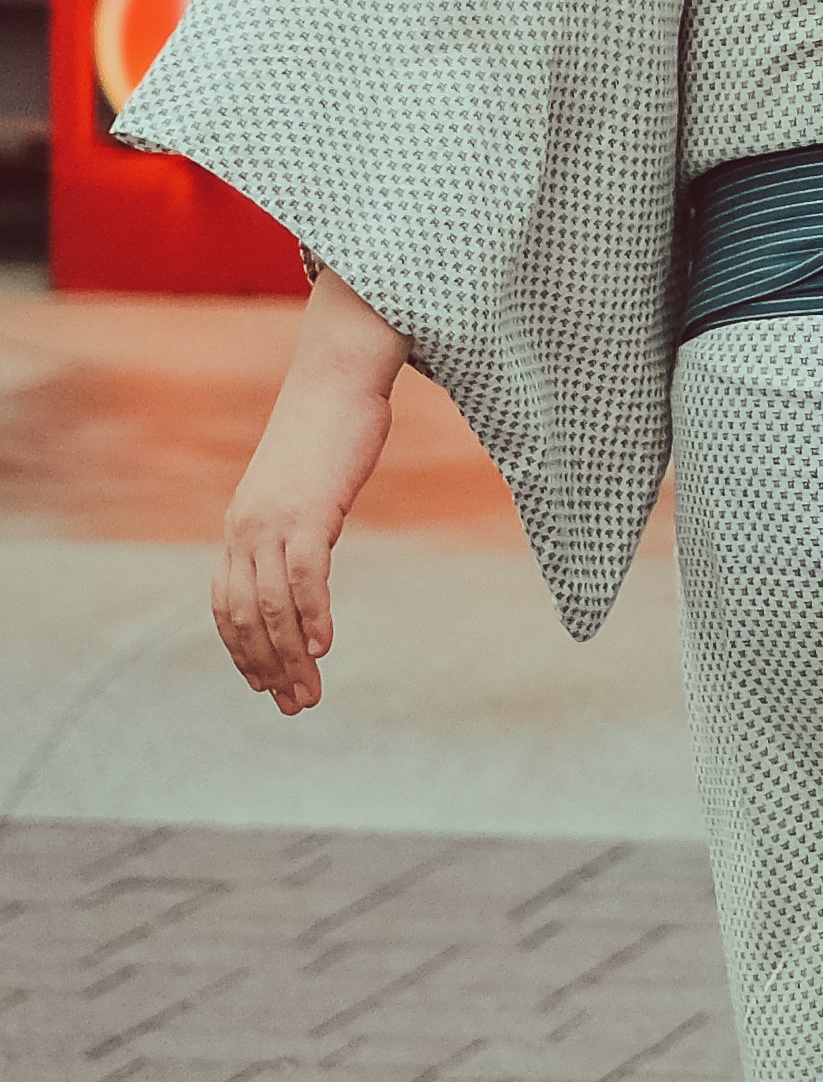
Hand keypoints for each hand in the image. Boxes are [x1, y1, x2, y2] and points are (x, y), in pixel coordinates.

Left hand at [212, 276, 402, 715]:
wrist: (337, 376)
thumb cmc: (328, 427)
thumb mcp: (300, 483)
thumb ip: (294, 520)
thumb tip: (307, 547)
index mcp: (238, 527)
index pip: (226, 607)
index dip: (242, 653)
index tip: (267, 685)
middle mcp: (244, 530)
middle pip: (244, 618)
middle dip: (266, 669)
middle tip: (294, 705)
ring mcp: (272, 521)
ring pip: (271, 607)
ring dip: (290, 657)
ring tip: (311, 691)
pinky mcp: (308, 510)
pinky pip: (304, 578)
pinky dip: (312, 617)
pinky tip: (325, 644)